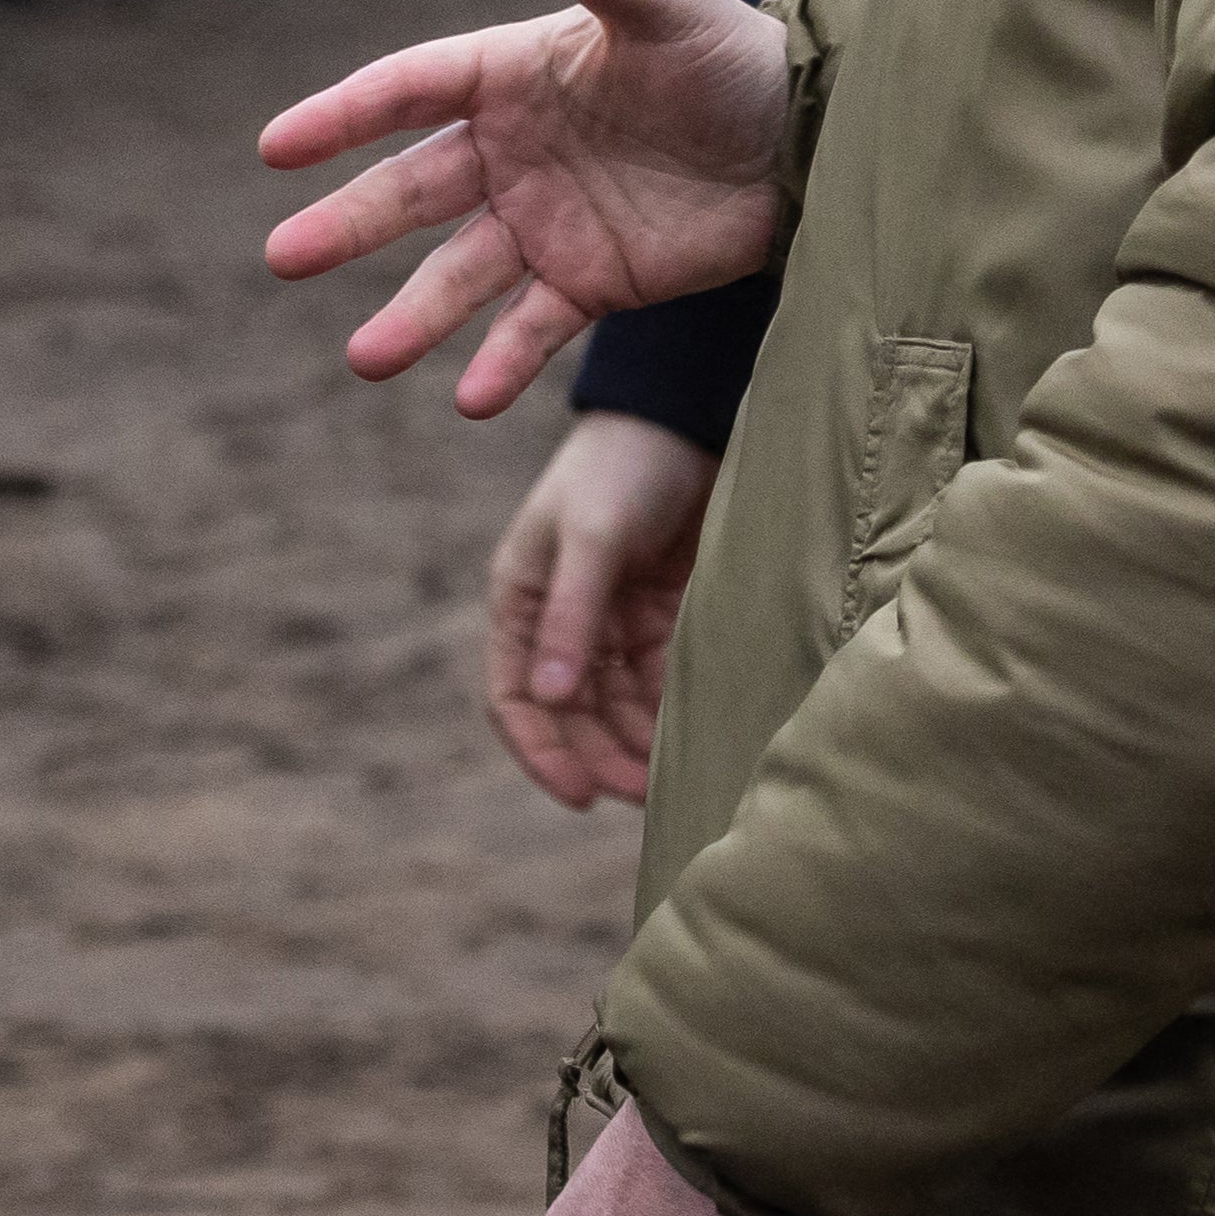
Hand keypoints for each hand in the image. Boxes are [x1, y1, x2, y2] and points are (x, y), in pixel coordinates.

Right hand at [258, 0, 796, 412]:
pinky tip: (469, 397)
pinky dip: (501, 362)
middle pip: (412, 192)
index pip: (406, 93)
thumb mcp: (662, 5)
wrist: (804, 139)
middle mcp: (512, 152)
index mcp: (510, 75)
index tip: (276, 147)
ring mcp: (545, 223)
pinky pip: (533, 327)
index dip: (342, 117)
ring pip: (459, 275)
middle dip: (347, 225)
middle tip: (282, 257)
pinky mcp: (592, 283)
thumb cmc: (728, 57)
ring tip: (365, 359)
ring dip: (412, 316)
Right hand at [480, 411, 720, 811]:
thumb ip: (571, 616)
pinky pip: (662, 686)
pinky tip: (699, 735)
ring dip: (639, 747)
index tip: (579, 795)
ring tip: (676, 776)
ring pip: (619, 710)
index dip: (541, 751)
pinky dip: (672, 715)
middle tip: (645, 796)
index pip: (515, 696)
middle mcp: (562, 620)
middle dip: (602, 758)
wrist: (689, 418)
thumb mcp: (591, 537)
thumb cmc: (623, 466)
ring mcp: (613, 623)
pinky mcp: (663, 620)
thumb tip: (548, 698)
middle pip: (572, 714)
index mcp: (522, 600)